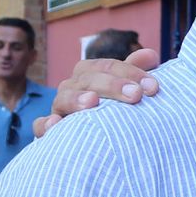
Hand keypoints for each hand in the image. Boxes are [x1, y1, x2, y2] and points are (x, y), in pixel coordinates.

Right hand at [33, 48, 161, 138]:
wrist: (95, 142)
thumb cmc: (115, 110)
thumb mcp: (127, 89)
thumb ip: (135, 72)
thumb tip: (151, 54)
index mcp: (91, 75)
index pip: (108, 67)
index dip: (131, 72)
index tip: (153, 87)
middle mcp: (73, 88)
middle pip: (88, 79)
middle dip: (112, 85)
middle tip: (135, 95)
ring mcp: (59, 108)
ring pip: (63, 98)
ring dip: (77, 99)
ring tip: (93, 102)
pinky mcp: (50, 131)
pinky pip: (41, 126)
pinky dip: (46, 124)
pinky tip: (56, 125)